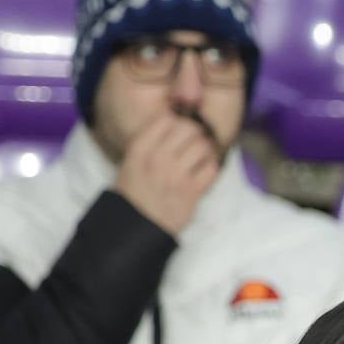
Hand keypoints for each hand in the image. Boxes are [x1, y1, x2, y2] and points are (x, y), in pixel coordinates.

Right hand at [112, 113, 221, 234]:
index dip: (179, 120)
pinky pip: (212, 168)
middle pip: (189, 128)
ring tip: (201, 155)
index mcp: (140, 148)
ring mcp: (176, 175)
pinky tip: (204, 169)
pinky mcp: (192, 192)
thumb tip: (176, 120)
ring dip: (206, 149)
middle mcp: (158, 158)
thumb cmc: (134, 190)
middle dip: (196, 132)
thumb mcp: (132, 160)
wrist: (136, 224)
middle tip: (196, 140)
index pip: (167, 119)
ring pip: (203, 146)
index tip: (181, 127)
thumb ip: (151, 140)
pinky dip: (212, 166)